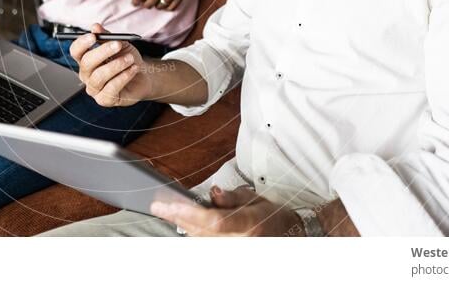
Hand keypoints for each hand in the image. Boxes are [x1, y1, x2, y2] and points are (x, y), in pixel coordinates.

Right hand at [70, 23, 153, 106]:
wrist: (144, 76)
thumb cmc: (128, 59)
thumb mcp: (120, 44)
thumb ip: (107, 36)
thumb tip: (95, 26)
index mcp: (86, 60)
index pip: (76, 51)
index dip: (82, 43)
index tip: (93, 36)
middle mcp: (86, 75)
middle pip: (86, 63)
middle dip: (102, 52)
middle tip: (118, 44)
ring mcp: (94, 89)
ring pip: (98, 76)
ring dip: (116, 65)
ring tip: (130, 59)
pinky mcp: (104, 100)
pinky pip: (110, 89)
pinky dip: (123, 77)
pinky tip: (133, 69)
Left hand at [131, 0, 197, 10]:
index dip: (136, 0)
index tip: (134, 2)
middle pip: (150, 3)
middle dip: (144, 4)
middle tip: (143, 3)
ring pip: (160, 7)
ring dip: (155, 5)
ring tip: (154, 2)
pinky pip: (171, 7)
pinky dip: (166, 7)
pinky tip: (163, 3)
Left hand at [151, 185, 305, 236]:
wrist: (290, 237)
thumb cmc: (274, 217)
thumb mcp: (256, 200)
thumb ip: (232, 198)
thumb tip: (213, 193)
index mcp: (250, 225)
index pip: (214, 221)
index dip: (190, 214)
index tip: (170, 204)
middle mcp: (241, 242)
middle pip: (201, 232)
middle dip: (178, 217)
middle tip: (158, 205)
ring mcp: (234, 251)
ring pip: (199, 240)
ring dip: (182, 224)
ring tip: (165, 210)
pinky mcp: (228, 254)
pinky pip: (205, 245)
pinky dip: (192, 232)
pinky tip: (181, 222)